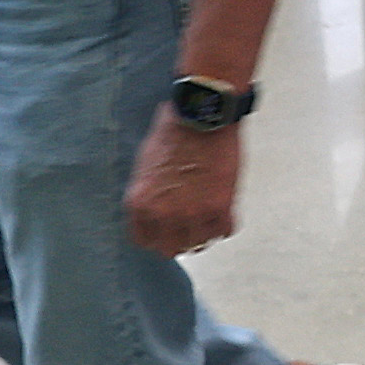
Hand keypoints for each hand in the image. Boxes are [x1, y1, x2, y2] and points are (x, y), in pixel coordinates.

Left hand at [126, 111, 242, 256]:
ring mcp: (192, 213)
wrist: (202, 115)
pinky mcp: (220, 206)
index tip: (166, 230)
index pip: (144, 241)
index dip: (157, 235)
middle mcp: (163, 214)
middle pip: (171, 249)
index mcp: (140, 203)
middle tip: (190, 226)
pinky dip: (225, 223)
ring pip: (200, 244)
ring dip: (204, 232)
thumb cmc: (173, 132)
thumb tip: (155, 209)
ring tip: (208, 216)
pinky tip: (223, 210)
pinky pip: (225, 231)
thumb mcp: (144, 165)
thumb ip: (147, 194)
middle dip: (181, 239)